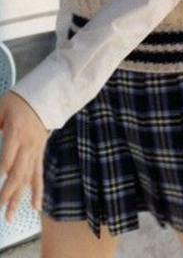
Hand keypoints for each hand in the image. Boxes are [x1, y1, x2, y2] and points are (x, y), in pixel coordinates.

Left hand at [0, 92, 48, 222]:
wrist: (47, 96)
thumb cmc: (21, 100)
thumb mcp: (1, 107)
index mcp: (16, 133)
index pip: (7, 159)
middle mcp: (27, 145)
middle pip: (17, 174)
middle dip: (6, 194)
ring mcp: (35, 151)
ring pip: (27, 178)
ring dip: (18, 199)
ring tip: (9, 217)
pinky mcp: (39, 153)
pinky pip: (38, 174)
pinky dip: (37, 191)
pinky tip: (35, 206)